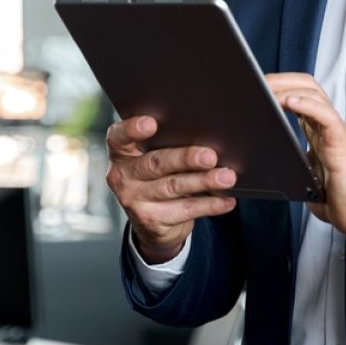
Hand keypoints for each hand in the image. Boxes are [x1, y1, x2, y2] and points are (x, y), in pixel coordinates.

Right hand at [106, 115, 236, 263]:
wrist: (150, 220)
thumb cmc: (157, 174)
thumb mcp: (151, 156)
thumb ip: (165, 143)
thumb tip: (205, 134)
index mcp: (120, 152)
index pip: (119, 137)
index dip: (132, 129)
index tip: (152, 123)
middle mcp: (122, 176)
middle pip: (156, 163)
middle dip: (185, 158)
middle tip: (210, 155)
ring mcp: (135, 201)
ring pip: (174, 187)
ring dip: (204, 181)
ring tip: (226, 177)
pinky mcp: (151, 221)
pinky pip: (186, 210)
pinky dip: (210, 204)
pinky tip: (227, 199)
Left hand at [267, 73, 345, 250]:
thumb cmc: (338, 198)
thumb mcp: (303, 175)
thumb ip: (287, 162)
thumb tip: (257, 162)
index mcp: (317, 130)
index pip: (300, 93)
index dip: (280, 84)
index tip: (257, 85)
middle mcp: (326, 126)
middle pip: (306, 86)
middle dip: (281, 79)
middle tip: (257, 81)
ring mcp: (335, 133)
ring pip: (315, 94)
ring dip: (288, 87)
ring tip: (268, 89)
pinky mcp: (340, 145)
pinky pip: (326, 116)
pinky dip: (308, 105)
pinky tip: (290, 102)